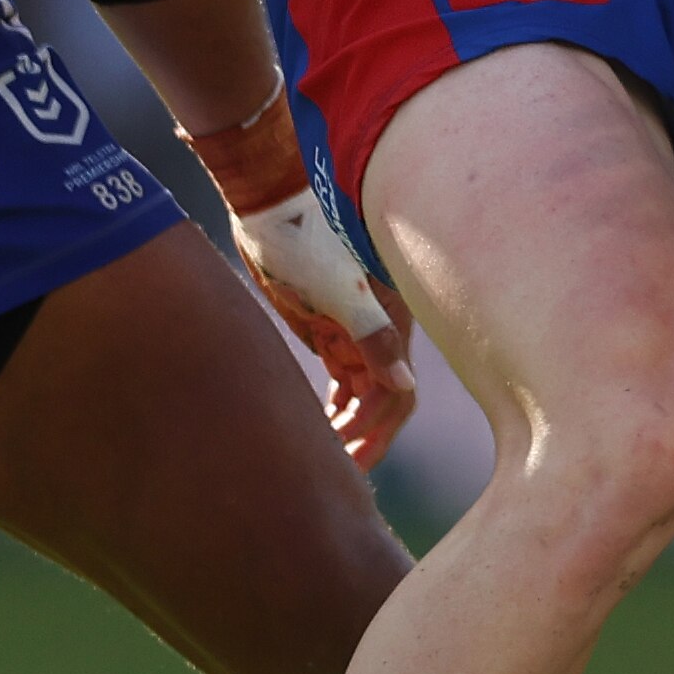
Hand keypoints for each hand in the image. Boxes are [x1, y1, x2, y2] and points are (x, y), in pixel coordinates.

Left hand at [230, 188, 419, 469]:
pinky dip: (335, 407)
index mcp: (389, 324)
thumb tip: (405, 386)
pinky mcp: (326, 329)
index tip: (348, 462)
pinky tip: (318, 429)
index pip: (398, 394)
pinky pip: (342, 381)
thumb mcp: (339, 289)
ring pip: (363, 395)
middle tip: (338, 475)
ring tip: (325, 460)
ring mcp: (351, 331)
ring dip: (350, 427)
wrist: (268, 198)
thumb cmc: (303, 237)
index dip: (379, 432)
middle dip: (366, 439)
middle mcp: (377, 332)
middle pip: (384, 402)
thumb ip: (375, 336)